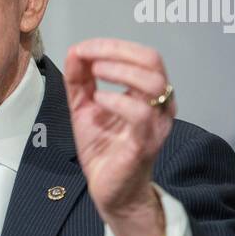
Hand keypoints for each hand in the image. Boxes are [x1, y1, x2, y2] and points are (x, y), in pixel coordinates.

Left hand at [63, 38, 174, 235]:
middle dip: (117, 50)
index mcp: (148, 93)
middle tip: (89, 55)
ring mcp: (155, 123)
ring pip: (153, 83)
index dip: (113, 45)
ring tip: (95, 74)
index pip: (142, 55)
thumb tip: (75, 51)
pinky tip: (98, 100)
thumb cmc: (104, 149)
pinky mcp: (145, 143)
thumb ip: (80, 80)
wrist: (110, 190)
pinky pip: (139, 113)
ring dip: (119, 70)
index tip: (84, 48)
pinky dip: (116, 100)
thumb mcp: (85, 107)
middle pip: (153, 60)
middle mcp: (159, 105)